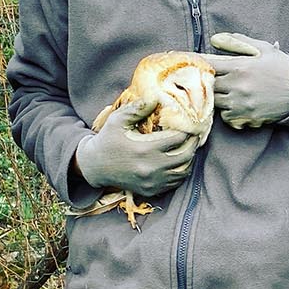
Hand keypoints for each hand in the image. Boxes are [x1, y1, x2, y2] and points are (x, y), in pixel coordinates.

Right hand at [74, 96, 200, 194]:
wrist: (95, 167)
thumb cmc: (108, 139)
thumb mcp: (118, 120)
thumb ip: (138, 108)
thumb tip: (157, 97)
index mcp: (145, 149)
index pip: (178, 138)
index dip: (187, 129)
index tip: (189, 123)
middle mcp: (151, 168)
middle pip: (186, 155)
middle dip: (192, 143)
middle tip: (194, 134)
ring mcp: (152, 182)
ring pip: (183, 171)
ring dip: (189, 158)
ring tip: (188, 147)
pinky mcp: (151, 190)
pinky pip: (175, 182)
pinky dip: (181, 172)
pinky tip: (178, 161)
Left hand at [201, 32, 288, 128]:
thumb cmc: (281, 67)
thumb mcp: (262, 48)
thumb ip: (236, 42)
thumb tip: (214, 38)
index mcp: (240, 67)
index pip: (209, 65)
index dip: (201, 64)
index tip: (199, 65)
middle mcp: (238, 86)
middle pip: (208, 86)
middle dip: (208, 82)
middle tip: (214, 79)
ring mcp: (241, 104)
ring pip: (215, 103)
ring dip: (218, 97)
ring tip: (228, 91)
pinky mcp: (247, 118)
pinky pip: (226, 117)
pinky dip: (228, 112)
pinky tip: (236, 104)